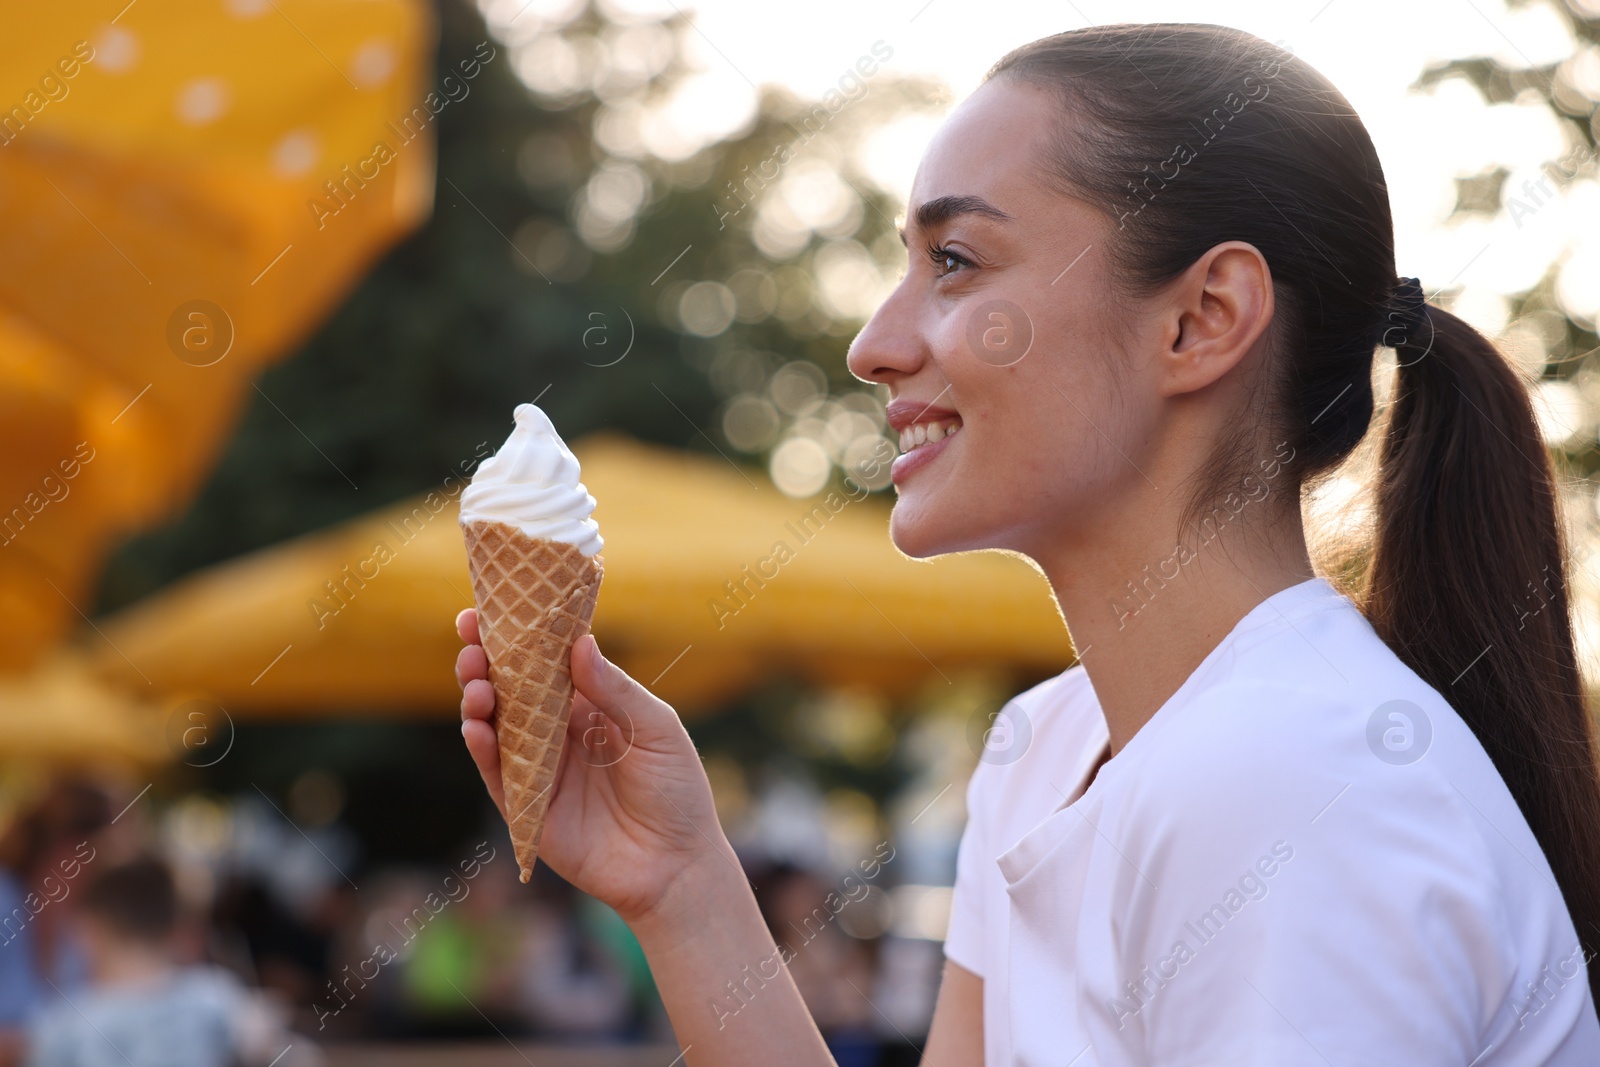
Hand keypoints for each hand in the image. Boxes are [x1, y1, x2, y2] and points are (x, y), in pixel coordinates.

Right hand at [455, 609, 732, 924]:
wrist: (677, 865)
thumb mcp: (656, 729)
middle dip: (486, 661)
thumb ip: (616, 690)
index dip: (518, 636)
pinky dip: (484, 750)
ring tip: (475, 682)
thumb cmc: (677, 790)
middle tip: (470, 638)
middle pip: (510, 689)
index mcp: (589, 706)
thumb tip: (579, 641)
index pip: (545, 663)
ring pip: (495, 727)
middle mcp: (558, 733)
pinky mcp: (528, 810)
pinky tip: (477, 728)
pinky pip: (498, 775)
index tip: (492, 606)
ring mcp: (540, 770)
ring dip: (478, 701)